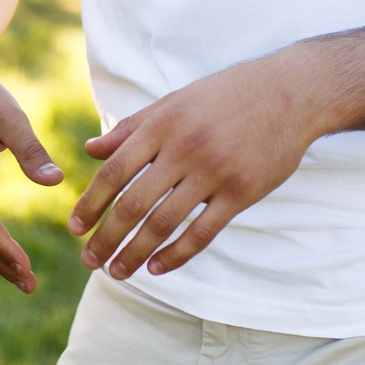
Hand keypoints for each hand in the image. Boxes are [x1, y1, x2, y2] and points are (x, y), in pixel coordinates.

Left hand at [69, 52, 325, 279]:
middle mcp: (184, 148)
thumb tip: (90, 150)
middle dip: (106, 237)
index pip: (115, 172)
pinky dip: (176, 255)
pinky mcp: (242, 192)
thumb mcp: (174, 102)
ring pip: (164, 223)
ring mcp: (214, 171)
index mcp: (162, 124)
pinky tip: (157, 268)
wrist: (290, 92)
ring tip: (117, 272)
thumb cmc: (226, 96)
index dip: (91, 203)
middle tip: (89, 261)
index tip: (73, 228)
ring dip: (135, 253)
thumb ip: (131, 128)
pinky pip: (203, 233)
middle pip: (133, 204)